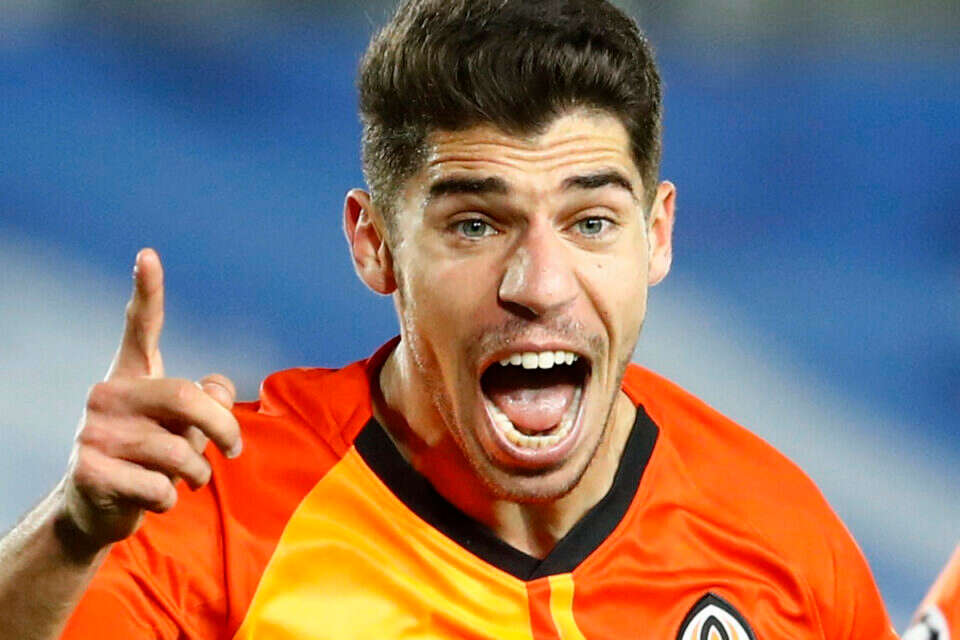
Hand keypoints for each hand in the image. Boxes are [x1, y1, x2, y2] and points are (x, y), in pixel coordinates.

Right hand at [60, 249, 241, 549]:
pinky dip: (171, 498)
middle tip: (235, 449)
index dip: (147, 292)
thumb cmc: (147, 457)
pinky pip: (161, 488)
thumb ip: (206, 402)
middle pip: (187, 398)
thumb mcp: (179, 426)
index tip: (148, 254)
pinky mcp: (90, 473)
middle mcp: (107, 396)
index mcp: (130, 377)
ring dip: (198, 473)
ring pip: (180, 452)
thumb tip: (219, 387)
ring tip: (188, 479)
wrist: (93, 509)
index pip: (140, 328)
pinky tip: (153, 497)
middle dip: (223, 427)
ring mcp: (94, 434)